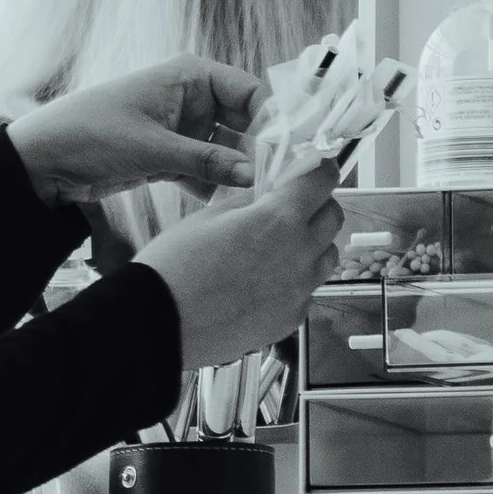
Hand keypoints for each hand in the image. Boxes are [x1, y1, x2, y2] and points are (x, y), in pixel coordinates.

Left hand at [6, 60, 267, 205]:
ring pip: (227, 150)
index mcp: (189, 76)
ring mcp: (182, 129)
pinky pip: (206, 170)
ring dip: (239, 173)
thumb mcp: (152, 148)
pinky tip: (229, 209)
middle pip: (244, 123)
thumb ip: (206, 161)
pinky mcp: (170, 157)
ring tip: (258, 200)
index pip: (250, 91)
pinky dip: (216, 187)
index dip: (273, 119)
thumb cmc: (88, 132)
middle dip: (260, 151)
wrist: (41, 160)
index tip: (290, 150)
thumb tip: (252, 174)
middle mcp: (191, 99)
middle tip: (278, 182)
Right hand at [137, 160, 342, 370]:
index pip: (323, 179)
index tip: (313, 170)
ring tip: (277, 247)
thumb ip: (248, 201)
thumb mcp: (208, 217)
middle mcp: (299, 254)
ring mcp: (298, 290)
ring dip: (312, 243)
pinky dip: (296, 280)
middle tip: (291, 206)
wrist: (158, 324)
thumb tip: (267, 192)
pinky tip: (264, 280)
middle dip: (317, 205)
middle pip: (334, 217)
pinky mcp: (291, 319)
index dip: (319, 169)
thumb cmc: (173, 269)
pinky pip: (308, 290)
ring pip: (327, 256)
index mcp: (278, 219)